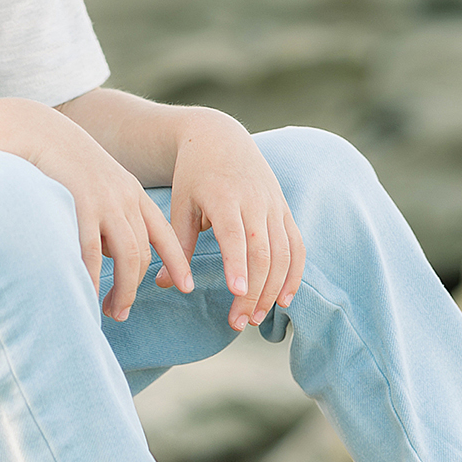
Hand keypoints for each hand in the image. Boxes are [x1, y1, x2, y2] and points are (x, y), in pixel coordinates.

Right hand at [14, 105, 194, 321]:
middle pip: (141, 252)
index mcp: (131, 193)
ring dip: (120, 290)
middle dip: (133, 288)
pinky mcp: (79, 206)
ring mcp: (103, 202)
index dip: (176, 262)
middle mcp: (124, 199)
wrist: (36, 132)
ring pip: (125, 256)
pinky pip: (90, 253)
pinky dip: (91, 279)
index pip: (163, 232)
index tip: (186, 287)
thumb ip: (105, 217)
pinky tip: (85, 294)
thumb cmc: (61, 166)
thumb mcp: (95, 187)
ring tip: (108, 311)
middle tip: (119, 312)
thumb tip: (103, 255)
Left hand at [168, 111, 304, 330]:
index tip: (238, 292)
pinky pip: (297, 247)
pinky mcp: (285, 211)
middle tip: (239, 323)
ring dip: (273, 289)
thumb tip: (165, 284)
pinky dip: (294, 275)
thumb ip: (179, 245)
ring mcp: (274, 206)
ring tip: (256, 318)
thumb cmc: (194, 175)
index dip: (238, 264)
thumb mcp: (181, 204)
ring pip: (283, 253)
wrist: (220, 138)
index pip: (236, 235)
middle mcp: (255, 201)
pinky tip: (284, 300)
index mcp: (225, 197)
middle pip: (263, 252)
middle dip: (255, 291)